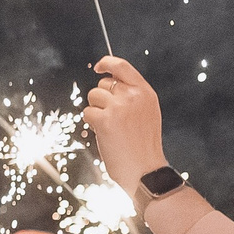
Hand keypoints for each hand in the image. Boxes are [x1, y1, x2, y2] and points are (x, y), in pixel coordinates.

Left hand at [81, 57, 166, 188]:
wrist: (145, 170)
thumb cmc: (143, 145)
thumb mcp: (147, 113)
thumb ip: (133, 96)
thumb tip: (110, 84)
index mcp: (146, 92)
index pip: (123, 66)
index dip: (107, 63)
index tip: (99, 67)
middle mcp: (133, 96)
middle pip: (103, 84)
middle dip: (101, 99)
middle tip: (112, 118)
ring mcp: (119, 107)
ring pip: (93, 97)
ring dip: (95, 111)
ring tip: (109, 127)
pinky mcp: (105, 120)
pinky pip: (87, 113)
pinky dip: (91, 123)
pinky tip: (104, 134)